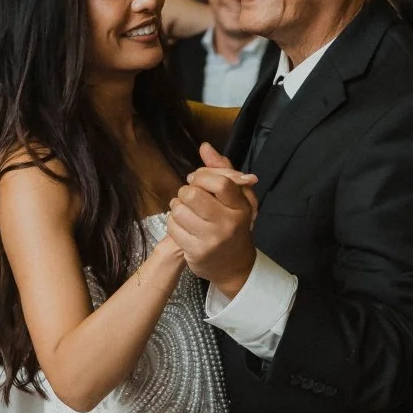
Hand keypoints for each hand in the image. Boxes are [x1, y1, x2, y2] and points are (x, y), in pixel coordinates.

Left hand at [165, 149, 257, 294]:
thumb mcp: (236, 196)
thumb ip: (222, 170)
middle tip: (190, 196)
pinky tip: (182, 225)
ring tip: (186, 210)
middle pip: (193, 195)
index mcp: (240, 207)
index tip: (197, 180)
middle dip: (186, 191)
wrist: (235, 266)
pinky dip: (173, 222)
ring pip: (179, 210)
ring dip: (177, 206)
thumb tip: (204, 147)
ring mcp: (211, 240)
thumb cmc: (233, 224)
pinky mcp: (196, 253)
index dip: (202, 176)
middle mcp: (227, 224)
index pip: (220, 182)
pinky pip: (172, 227)